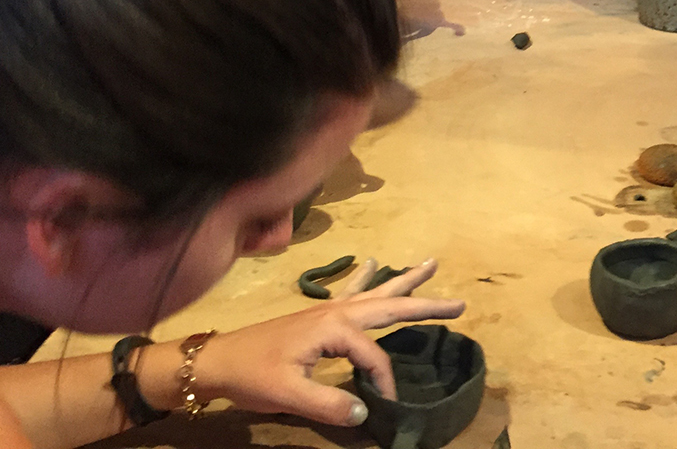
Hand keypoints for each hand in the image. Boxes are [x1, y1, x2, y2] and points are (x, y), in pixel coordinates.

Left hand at [195, 260, 464, 425]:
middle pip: (389, 304)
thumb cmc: (252, 375)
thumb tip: (366, 412)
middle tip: (459, 302)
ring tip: (430, 263)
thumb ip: (328, 403)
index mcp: (334, 327)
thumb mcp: (288, 394)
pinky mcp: (318, 316)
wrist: (217, 360)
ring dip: (403, 279)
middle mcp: (336, 312)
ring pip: (375, 291)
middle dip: (425, 302)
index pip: (374, 357)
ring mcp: (328, 310)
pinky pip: (351, 292)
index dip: (383, 382)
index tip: (385, 405)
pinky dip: (366, 277)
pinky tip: (371, 263)